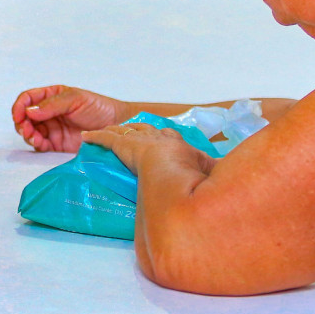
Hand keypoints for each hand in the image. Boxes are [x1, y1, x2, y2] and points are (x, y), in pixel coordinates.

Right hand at [11, 85, 128, 152]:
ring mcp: (52, 128)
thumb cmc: (99, 108)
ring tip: (33, 137)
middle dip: (21, 123)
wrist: (116, 127)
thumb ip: (52, 105)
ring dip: (27, 135)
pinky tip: (39, 143)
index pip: (28, 99)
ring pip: (30, 131)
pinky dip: (36, 144)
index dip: (20, 106)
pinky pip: (40, 145)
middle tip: (25, 129)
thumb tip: (29, 112)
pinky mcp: (56, 144)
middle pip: (25, 117)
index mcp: (51, 96)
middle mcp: (49, 112)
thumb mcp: (75, 99)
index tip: (18, 115)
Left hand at [82, 124, 214, 176]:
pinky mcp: (123, 145)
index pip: (170, 137)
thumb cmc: (191, 173)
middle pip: (147, 130)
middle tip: (133, 131)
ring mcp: (141, 140)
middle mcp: (159, 138)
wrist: (174, 166)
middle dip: (140, 130)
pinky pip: (106, 139)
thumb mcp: (208, 174)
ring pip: (126, 131)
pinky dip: (96, 137)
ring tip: (111, 130)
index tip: (165, 136)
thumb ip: (216, 177)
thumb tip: (228, 183)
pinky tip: (86, 137)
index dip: (166, 136)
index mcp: (178, 145)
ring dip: (118, 131)